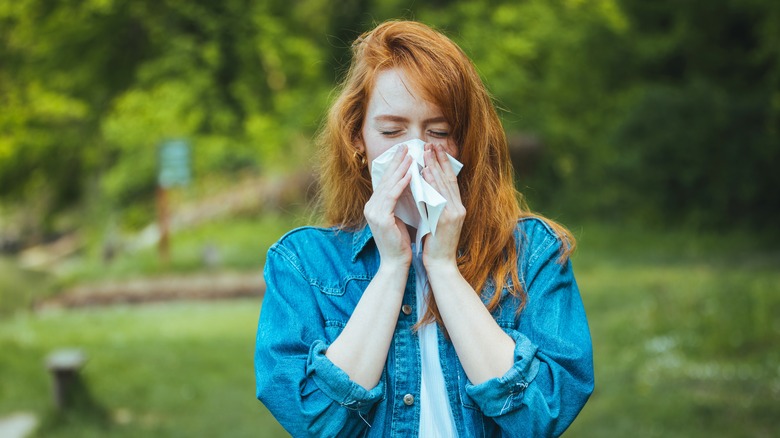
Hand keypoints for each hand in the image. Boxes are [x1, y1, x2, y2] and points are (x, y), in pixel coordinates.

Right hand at [364, 144, 413, 269]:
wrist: (396, 263)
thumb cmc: (402, 242)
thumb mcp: (400, 217)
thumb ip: (401, 202)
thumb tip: (411, 184)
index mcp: (374, 206)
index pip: (385, 181)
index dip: (394, 166)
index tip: (404, 152)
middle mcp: (371, 206)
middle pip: (385, 179)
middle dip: (396, 162)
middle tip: (406, 146)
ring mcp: (373, 212)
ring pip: (388, 185)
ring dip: (400, 169)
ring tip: (410, 155)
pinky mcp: (380, 217)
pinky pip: (392, 196)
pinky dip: (401, 184)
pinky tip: (410, 174)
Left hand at [421, 143, 464, 270]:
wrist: (440, 264)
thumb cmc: (435, 244)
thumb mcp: (437, 221)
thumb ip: (434, 205)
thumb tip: (425, 187)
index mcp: (457, 208)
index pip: (451, 181)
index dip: (444, 164)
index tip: (436, 149)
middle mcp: (458, 208)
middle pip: (449, 179)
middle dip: (440, 160)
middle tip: (431, 143)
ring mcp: (454, 213)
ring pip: (444, 184)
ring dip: (435, 166)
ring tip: (427, 152)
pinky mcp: (447, 219)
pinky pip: (439, 196)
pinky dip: (432, 183)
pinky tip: (425, 172)